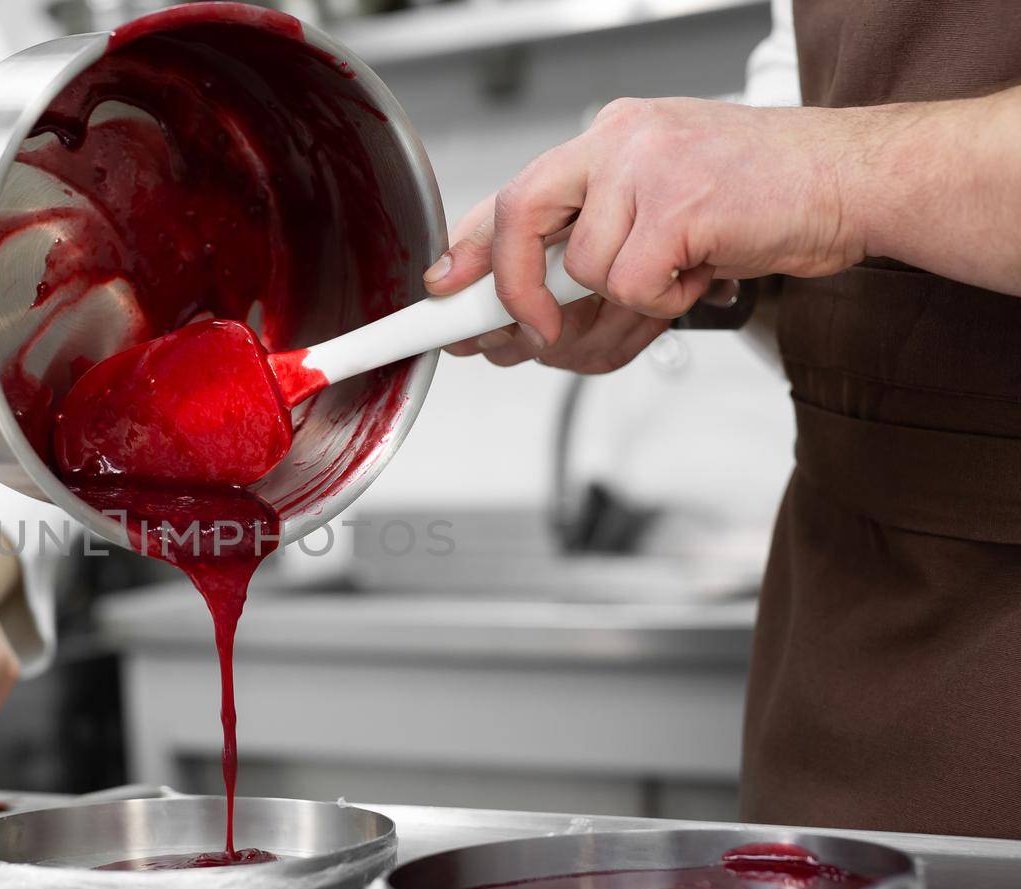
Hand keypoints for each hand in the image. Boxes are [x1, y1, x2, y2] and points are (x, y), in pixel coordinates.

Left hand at [427, 97, 869, 368]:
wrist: (857, 182)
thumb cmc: (769, 201)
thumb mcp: (667, 213)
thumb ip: (599, 247)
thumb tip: (526, 316)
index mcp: (612, 139)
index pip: (515, 191)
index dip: (470, 247)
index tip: (443, 289)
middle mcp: (621, 141)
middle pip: (519, 219)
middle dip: (514, 295)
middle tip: (532, 337)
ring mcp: (648, 166)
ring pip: (583, 271)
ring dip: (627, 303)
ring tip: (678, 281)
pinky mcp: (679, 203)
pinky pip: (632, 285)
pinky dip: (663, 303)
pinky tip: (699, 278)